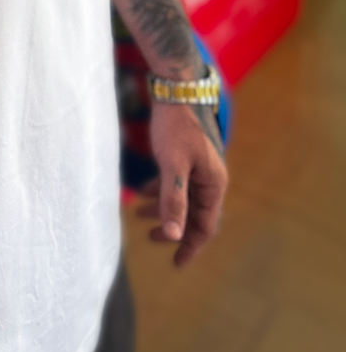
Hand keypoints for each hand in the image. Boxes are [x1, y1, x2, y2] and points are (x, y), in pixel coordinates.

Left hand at [137, 100, 227, 265]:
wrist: (177, 88)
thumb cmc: (176, 126)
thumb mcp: (172, 165)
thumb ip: (173, 201)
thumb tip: (173, 236)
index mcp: (213, 185)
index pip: (205, 226)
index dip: (190, 246)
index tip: (176, 263)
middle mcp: (210, 178)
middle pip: (195, 214)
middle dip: (173, 229)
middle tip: (149, 238)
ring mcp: (199, 166)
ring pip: (183, 197)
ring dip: (163, 208)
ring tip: (137, 213)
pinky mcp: (187, 154)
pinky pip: (176, 181)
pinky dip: (161, 190)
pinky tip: (143, 191)